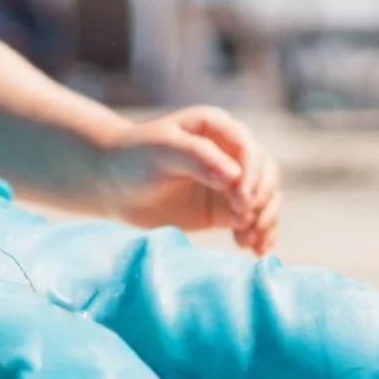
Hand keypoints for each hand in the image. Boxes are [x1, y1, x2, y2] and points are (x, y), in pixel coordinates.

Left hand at [96, 106, 281, 255]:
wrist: (112, 184)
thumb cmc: (133, 158)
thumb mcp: (160, 151)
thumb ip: (197, 158)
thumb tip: (233, 176)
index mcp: (216, 128)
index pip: (250, 150)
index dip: (252, 175)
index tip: (241, 201)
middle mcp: (229, 152)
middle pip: (266, 173)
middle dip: (262, 199)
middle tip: (244, 222)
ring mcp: (229, 182)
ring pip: (265, 198)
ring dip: (265, 219)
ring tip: (248, 242)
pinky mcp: (224, 208)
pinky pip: (253, 220)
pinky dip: (259, 234)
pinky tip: (255, 250)